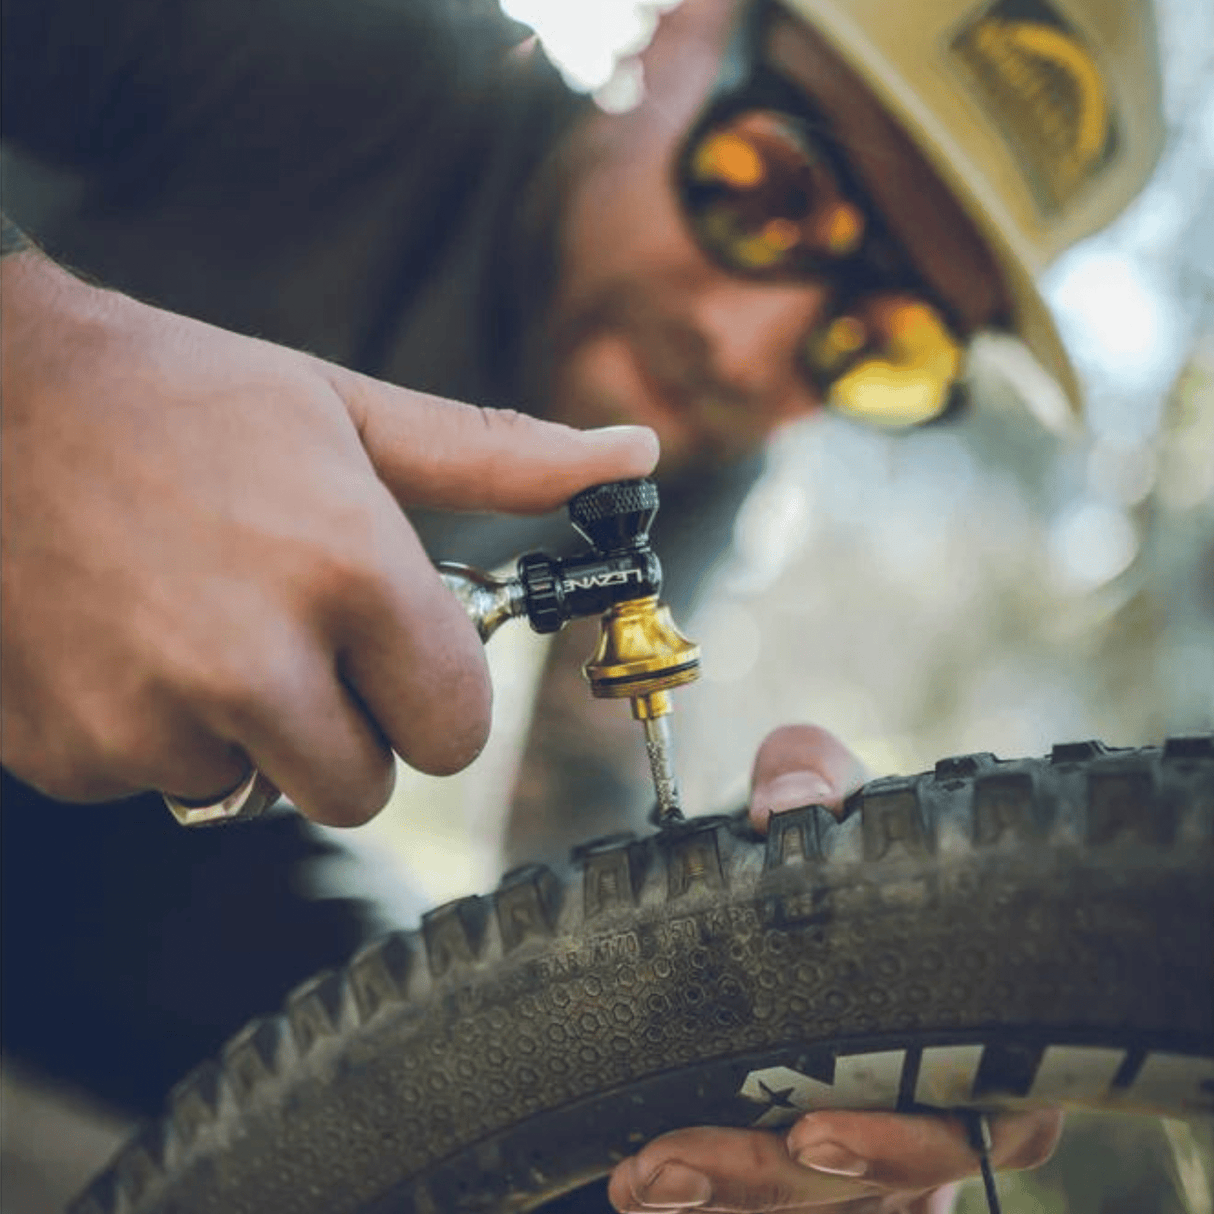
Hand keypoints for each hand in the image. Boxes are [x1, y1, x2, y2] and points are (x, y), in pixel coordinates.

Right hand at [0, 251, 656, 823]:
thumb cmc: (183, 395)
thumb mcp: (350, 411)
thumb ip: (500, 454)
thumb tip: (635, 454)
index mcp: (349, 572)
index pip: (454, 731)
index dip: (430, 694)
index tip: (393, 651)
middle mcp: (254, 660)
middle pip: (361, 786)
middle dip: (344, 728)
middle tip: (290, 635)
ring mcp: (150, 718)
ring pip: (256, 793)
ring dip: (244, 731)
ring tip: (194, 619)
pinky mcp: (68, 755)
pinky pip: (158, 786)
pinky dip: (151, 735)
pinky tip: (119, 640)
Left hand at [608, 724, 1061, 1211]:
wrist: (805, 875)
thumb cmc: (846, 845)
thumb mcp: (837, 797)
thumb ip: (817, 781)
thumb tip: (782, 806)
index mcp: (980, 1029)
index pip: (983, 1120)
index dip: (905, 1143)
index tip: (814, 1127)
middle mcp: (941, 1107)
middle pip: (881, 1188)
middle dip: (768, 1184)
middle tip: (674, 1163)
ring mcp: (884, 1150)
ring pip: (821, 1209)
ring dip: (720, 1200)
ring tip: (639, 1176)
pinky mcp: (820, 1161)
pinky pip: (777, 1206)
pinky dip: (704, 1203)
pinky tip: (637, 1186)